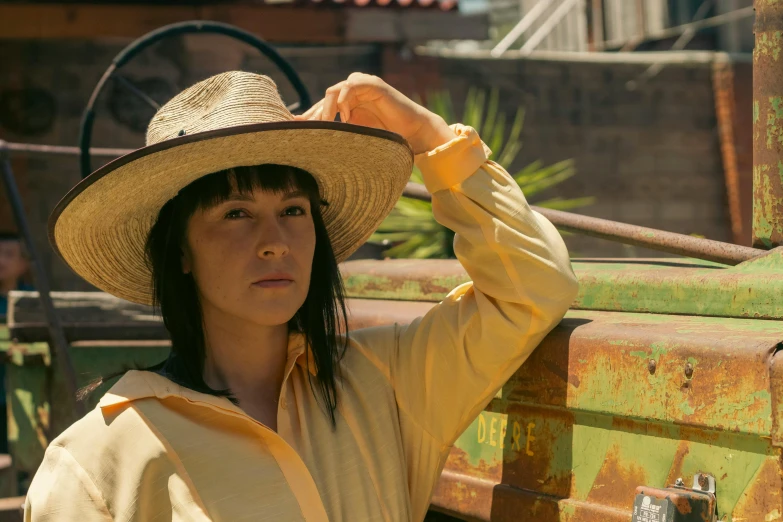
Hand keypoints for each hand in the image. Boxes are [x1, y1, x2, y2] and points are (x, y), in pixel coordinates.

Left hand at [294, 73, 453, 154]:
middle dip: (316, 114)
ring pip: (335, 90)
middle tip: (310, 130)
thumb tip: (312, 144)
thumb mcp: (356, 137)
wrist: (414, 134)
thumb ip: (338, 135)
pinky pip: (352, 86)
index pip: (322, 106)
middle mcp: (354, 92)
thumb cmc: (388, 138)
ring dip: (329, 107)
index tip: (292, 127)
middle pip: (326, 97)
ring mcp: (364, 86)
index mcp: (348, 104)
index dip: (308, 116)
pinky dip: (346, 101)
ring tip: (329, 124)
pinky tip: (347, 117)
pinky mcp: (374, 85)